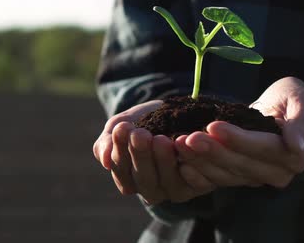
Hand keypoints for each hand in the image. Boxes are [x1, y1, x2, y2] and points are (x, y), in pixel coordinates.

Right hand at [93, 100, 215, 203]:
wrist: (176, 113)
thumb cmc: (143, 121)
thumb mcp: (121, 126)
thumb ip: (108, 142)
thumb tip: (104, 160)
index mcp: (129, 179)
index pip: (121, 171)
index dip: (120, 151)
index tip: (122, 128)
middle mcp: (151, 189)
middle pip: (144, 180)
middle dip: (141, 156)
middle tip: (140, 134)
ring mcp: (175, 190)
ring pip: (168, 183)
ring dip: (164, 162)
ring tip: (161, 139)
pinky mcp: (198, 185)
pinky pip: (196, 182)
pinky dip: (191, 168)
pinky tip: (184, 147)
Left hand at [175, 77, 303, 187]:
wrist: (288, 111)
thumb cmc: (297, 101)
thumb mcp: (303, 101)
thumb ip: (302, 122)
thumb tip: (296, 146)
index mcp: (295, 157)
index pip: (262, 148)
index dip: (237, 139)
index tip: (213, 126)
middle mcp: (277, 173)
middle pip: (240, 165)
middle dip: (212, 151)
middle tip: (187, 137)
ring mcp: (257, 178)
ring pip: (226, 174)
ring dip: (200, 161)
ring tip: (179, 144)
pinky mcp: (240, 176)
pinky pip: (218, 179)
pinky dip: (198, 173)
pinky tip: (180, 163)